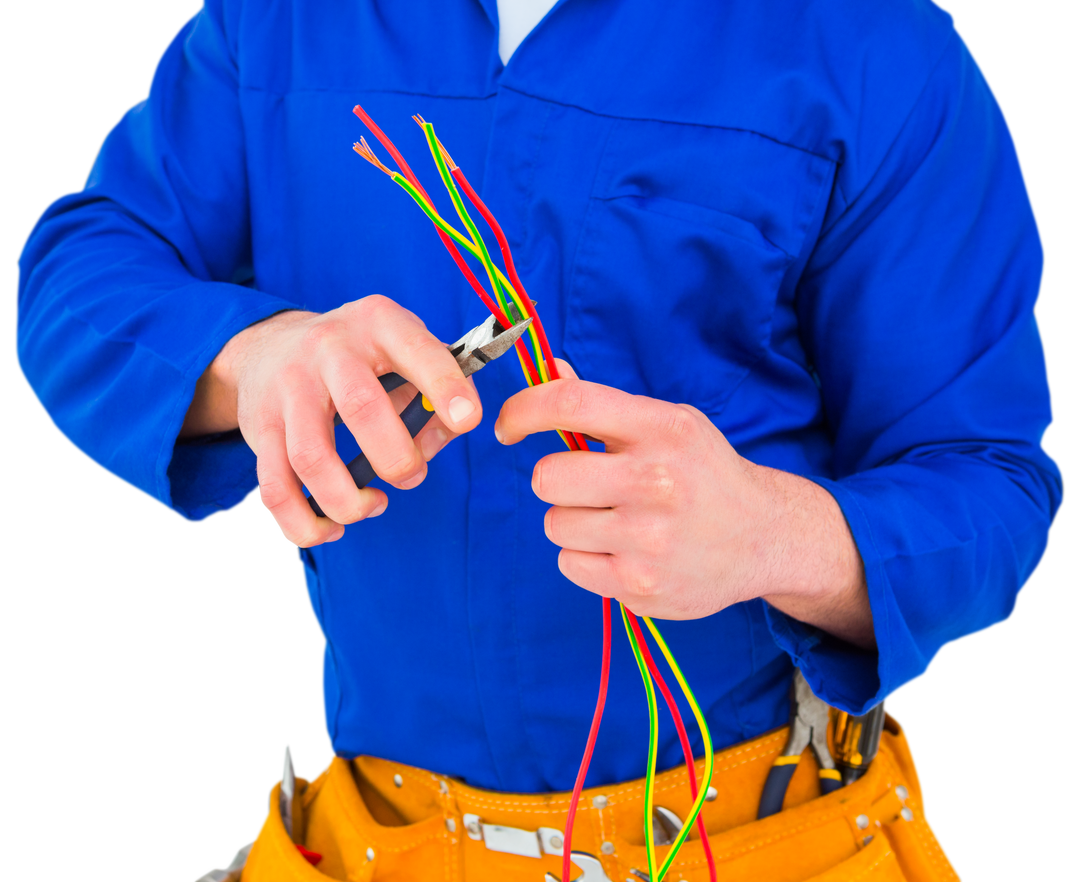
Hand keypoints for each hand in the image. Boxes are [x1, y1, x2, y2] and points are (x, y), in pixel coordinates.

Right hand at [181, 296, 482, 546]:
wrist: (271, 344)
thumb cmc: (359, 356)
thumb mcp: (401, 350)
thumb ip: (432, 392)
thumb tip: (447, 433)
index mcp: (378, 324)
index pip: (417, 351)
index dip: (445, 387)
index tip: (467, 421)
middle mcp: (329, 350)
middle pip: (360, 408)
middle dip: (396, 458)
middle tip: (412, 476)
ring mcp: (289, 389)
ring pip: (311, 458)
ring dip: (348, 500)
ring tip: (373, 504)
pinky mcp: (260, 428)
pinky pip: (275, 489)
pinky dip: (303, 523)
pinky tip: (332, 527)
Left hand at [494, 361, 872, 646]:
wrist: (764, 537)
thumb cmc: (704, 474)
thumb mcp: (669, 426)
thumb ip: (605, 406)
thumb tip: (550, 370)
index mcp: (662, 429)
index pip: (570, 404)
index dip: (524, 410)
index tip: (509, 426)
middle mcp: (656, 481)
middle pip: (548, 477)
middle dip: (557, 481)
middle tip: (587, 486)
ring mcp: (648, 539)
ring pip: (555, 524)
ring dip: (573, 522)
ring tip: (617, 521)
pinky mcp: (640, 586)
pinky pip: (569, 564)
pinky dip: (586, 558)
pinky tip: (624, 551)